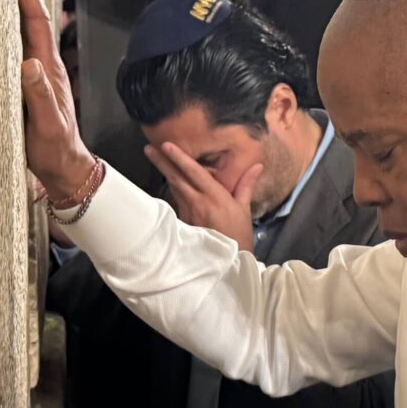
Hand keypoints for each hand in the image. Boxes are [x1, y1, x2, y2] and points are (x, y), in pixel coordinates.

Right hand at [17, 0, 95, 201]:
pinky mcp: (25, 83)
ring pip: (21, 26)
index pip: (36, 19)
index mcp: (48, 69)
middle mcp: (42, 64)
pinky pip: (14, 44)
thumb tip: (29, 64)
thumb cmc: (56, 151)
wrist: (64, 169)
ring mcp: (35, 72)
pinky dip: (5, 23)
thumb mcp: (48, 126)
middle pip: (30, 14)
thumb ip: (40, 98)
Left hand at [144, 143, 262, 252]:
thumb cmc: (239, 234)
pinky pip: (176, 201)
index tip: (167, 145)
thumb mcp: (244, 208)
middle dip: (162, 162)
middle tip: (149, 148)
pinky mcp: (183, 222)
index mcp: (215, 197)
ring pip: (174, 188)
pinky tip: (168, 181)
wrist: (229, 261)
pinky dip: (173, 189)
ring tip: (155, 158)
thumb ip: (246, 185)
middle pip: (177, 178)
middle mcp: (198, 203)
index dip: (180, 158)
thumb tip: (258, 165)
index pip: (194, 173)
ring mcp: (188, 213)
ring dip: (165, 173)